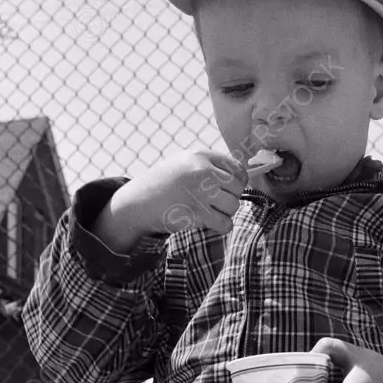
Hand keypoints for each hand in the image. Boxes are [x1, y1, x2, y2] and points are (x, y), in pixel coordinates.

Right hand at [113, 149, 247, 239]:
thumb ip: (212, 166)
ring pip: (233, 206)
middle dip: (229, 198)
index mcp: (201, 156)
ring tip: (207, 211)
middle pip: (238, 189)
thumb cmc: (164, 184)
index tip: (228, 190)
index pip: (238, 170)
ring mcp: (199, 191)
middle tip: (213, 203)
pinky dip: (221, 226)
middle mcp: (202, 170)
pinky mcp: (195, 212)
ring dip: (224, 213)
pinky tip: (208, 222)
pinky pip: (225, 223)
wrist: (137, 202)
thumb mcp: (185, 163)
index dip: (238, 183)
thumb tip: (244, 178)